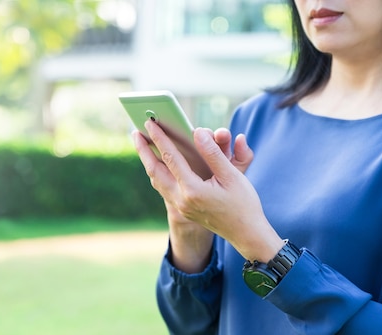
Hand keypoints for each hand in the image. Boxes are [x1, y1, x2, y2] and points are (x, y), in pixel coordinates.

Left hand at [134, 121, 282, 262]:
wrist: (246, 234)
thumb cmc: (243, 203)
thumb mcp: (232, 175)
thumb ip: (213, 153)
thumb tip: (197, 133)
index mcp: (193, 190)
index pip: (171, 158)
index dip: (159, 138)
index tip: (150, 123)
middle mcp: (181, 200)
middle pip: (154, 171)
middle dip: (143, 150)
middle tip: (135, 132)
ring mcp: (180, 207)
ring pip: (156, 181)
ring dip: (148, 162)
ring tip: (142, 145)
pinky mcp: (182, 210)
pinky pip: (163, 188)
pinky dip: (157, 173)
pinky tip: (157, 163)